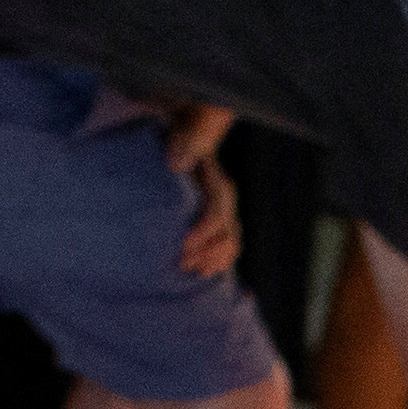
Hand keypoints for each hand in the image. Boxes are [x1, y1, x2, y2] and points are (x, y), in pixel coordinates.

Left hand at [175, 150, 240, 279]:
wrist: (192, 142)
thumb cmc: (185, 141)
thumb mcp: (185, 137)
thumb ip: (186, 145)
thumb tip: (177, 164)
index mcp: (220, 187)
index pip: (218, 216)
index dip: (202, 234)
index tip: (183, 246)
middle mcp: (227, 204)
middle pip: (227, 237)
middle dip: (205, 253)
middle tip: (181, 263)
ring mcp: (226, 214)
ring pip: (230, 246)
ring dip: (211, 261)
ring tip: (189, 269)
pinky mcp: (219, 223)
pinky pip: (227, 249)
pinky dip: (217, 262)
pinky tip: (202, 270)